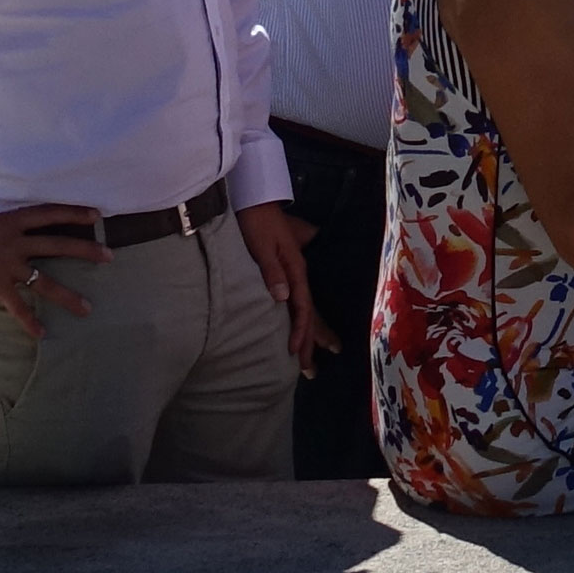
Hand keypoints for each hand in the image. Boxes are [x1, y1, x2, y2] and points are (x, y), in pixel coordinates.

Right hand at [0, 204, 109, 339]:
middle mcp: (15, 242)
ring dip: (68, 296)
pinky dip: (29, 321)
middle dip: (86, 250)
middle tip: (110, 256)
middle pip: (59, 244)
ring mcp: (8, 265)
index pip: (50, 214)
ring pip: (45, 281)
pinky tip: (42, 334)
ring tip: (87, 309)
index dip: (74, 213)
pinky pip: (18, 306)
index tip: (96, 214)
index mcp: (11, 222)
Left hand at [236, 201, 323, 375]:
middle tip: (310, 371)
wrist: (255, 200)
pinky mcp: (285, 270)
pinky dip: (301, 319)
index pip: (302, 307)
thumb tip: (283, 299)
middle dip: (311, 342)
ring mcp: (293, 272)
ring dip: (310, 333)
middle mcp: (297, 274)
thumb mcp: (262, 245)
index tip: (295, 353)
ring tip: (318, 355)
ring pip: (306, 308)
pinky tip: (300, 327)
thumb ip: (272, 271)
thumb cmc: (256, 221)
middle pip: (308, 313)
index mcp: (295, 269)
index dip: (300, 331)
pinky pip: (299, 301)